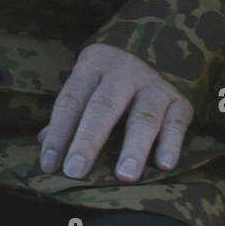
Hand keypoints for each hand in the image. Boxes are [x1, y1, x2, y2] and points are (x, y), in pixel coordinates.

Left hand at [39, 44, 191, 180]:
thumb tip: (44, 145)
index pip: (71, 99)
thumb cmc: (108, 80)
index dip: (58, 132)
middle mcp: (123, 71)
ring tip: (124, 176)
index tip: (49, 165)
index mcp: (93, 65)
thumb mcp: (86, 85)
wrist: (155, 49)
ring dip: (134, 147)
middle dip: (88, 140)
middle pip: (103, 106)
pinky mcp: (180, 101)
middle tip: (74, 171)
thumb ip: (69, 115)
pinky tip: (164, 164)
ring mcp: (154, 84)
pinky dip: (171, 143)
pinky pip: (176, 122)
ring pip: (143, 115)